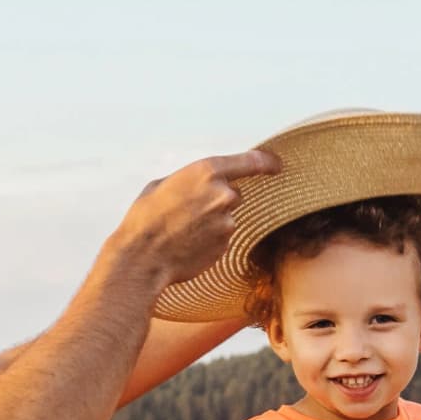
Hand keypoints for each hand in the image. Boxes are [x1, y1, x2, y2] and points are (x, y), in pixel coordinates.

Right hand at [111, 151, 279, 285]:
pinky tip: (188, 243)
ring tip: (183, 229)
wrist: (143, 257)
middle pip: (234, 193)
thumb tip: (200, 182)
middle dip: (217, 200)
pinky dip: (210, 238)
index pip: (251, 162)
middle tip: (189, 211)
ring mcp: (227, 222)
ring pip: (227, 217)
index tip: (276, 165)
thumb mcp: (162, 184)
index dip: (267, 162)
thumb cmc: (146, 218)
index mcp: (206, 171)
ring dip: (212, 221)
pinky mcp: (226, 244)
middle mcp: (223, 195)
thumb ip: (190, 179)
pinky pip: (222, 237)